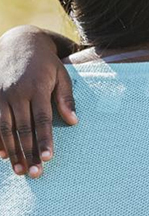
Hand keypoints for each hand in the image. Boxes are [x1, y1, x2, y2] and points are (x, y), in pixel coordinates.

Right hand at [0, 26, 77, 177]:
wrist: (20, 41)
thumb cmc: (46, 62)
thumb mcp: (62, 75)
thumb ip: (66, 98)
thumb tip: (74, 122)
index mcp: (37, 88)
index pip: (42, 119)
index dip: (44, 140)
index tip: (48, 158)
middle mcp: (17, 92)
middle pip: (23, 128)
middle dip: (29, 152)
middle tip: (36, 173)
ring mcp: (1, 94)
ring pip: (5, 128)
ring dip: (12, 151)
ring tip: (20, 170)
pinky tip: (1, 156)